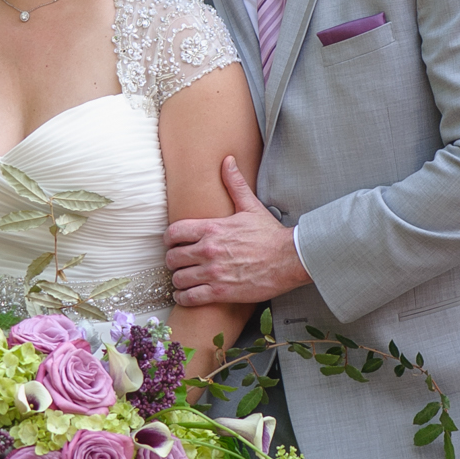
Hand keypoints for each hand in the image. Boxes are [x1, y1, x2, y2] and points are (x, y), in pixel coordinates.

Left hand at [165, 156, 310, 307]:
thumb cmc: (270, 234)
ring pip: (178, 279)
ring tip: (182, 281)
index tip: (173, 244)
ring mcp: (213, 272)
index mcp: (212, 228)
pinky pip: (190, 298)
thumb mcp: (250, 206)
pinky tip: (187, 295)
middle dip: (172, 261)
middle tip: (178, 264)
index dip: (169, 240)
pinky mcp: (221, 292)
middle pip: (172, 258)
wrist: (290, 259)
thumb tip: (227, 160)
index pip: (173, 233)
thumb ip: (234, 184)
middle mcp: (208, 250)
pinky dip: (184, 298)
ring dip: (178, 281)